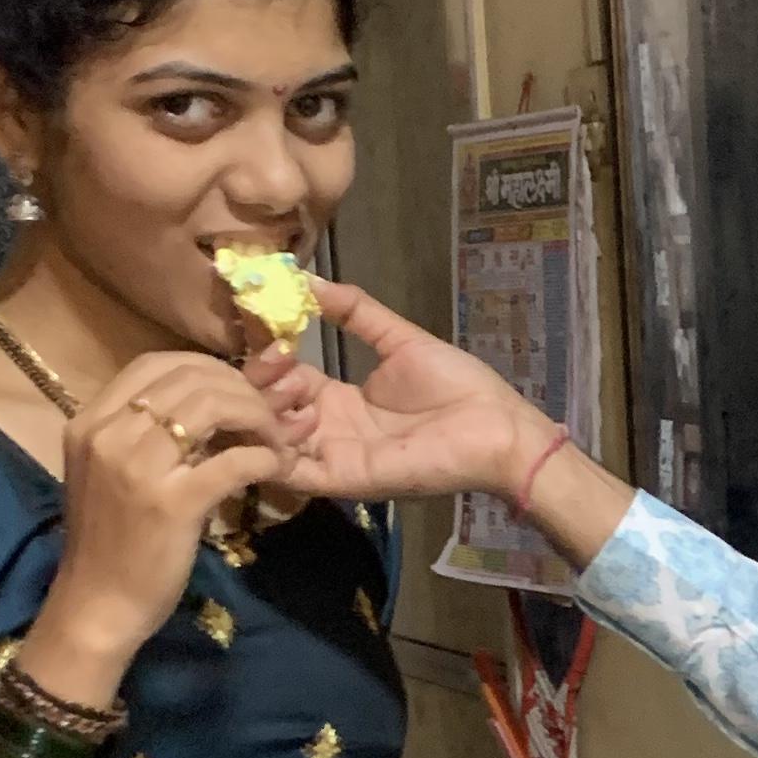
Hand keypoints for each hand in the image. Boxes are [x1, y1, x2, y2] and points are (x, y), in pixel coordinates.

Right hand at [35, 351, 297, 686]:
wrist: (97, 606)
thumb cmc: (110, 543)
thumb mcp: (113, 473)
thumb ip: (146, 435)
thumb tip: (206, 402)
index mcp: (90, 420)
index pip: (156, 363)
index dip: (208, 367)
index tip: (236, 390)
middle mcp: (108, 433)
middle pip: (190, 378)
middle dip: (241, 389)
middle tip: (268, 415)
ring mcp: (137, 466)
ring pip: (213, 406)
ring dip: (258, 416)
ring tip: (275, 439)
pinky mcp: (172, 503)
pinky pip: (233, 460)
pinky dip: (265, 456)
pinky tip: (276, 466)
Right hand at [258, 281, 638, 564]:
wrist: (496, 426)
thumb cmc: (457, 386)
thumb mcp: (399, 339)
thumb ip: (356, 311)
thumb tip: (309, 278)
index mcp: (340, 399)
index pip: (283, 379)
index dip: (268, 356)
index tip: (265, 326)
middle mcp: (330, 429)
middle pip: (269, 410)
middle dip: (261, 381)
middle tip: (276, 354)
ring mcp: (335, 456)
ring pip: (272, 441)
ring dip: (269, 409)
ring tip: (294, 382)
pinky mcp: (346, 479)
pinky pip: (295, 473)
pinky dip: (278, 448)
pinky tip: (293, 414)